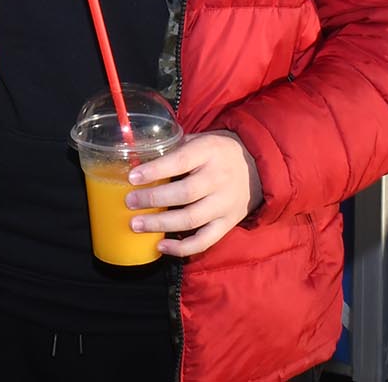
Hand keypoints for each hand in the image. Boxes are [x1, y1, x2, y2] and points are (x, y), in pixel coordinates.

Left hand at [125, 129, 262, 256]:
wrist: (258, 166)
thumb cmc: (218, 152)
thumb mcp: (200, 140)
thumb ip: (175, 148)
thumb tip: (137, 157)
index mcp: (210, 152)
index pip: (181, 161)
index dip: (156, 170)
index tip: (132, 177)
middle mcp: (219, 178)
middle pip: (185, 193)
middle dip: (153, 199)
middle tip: (129, 202)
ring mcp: (225, 203)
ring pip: (191, 219)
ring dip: (161, 224)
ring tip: (136, 224)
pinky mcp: (228, 223)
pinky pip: (205, 240)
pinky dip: (182, 248)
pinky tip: (160, 246)